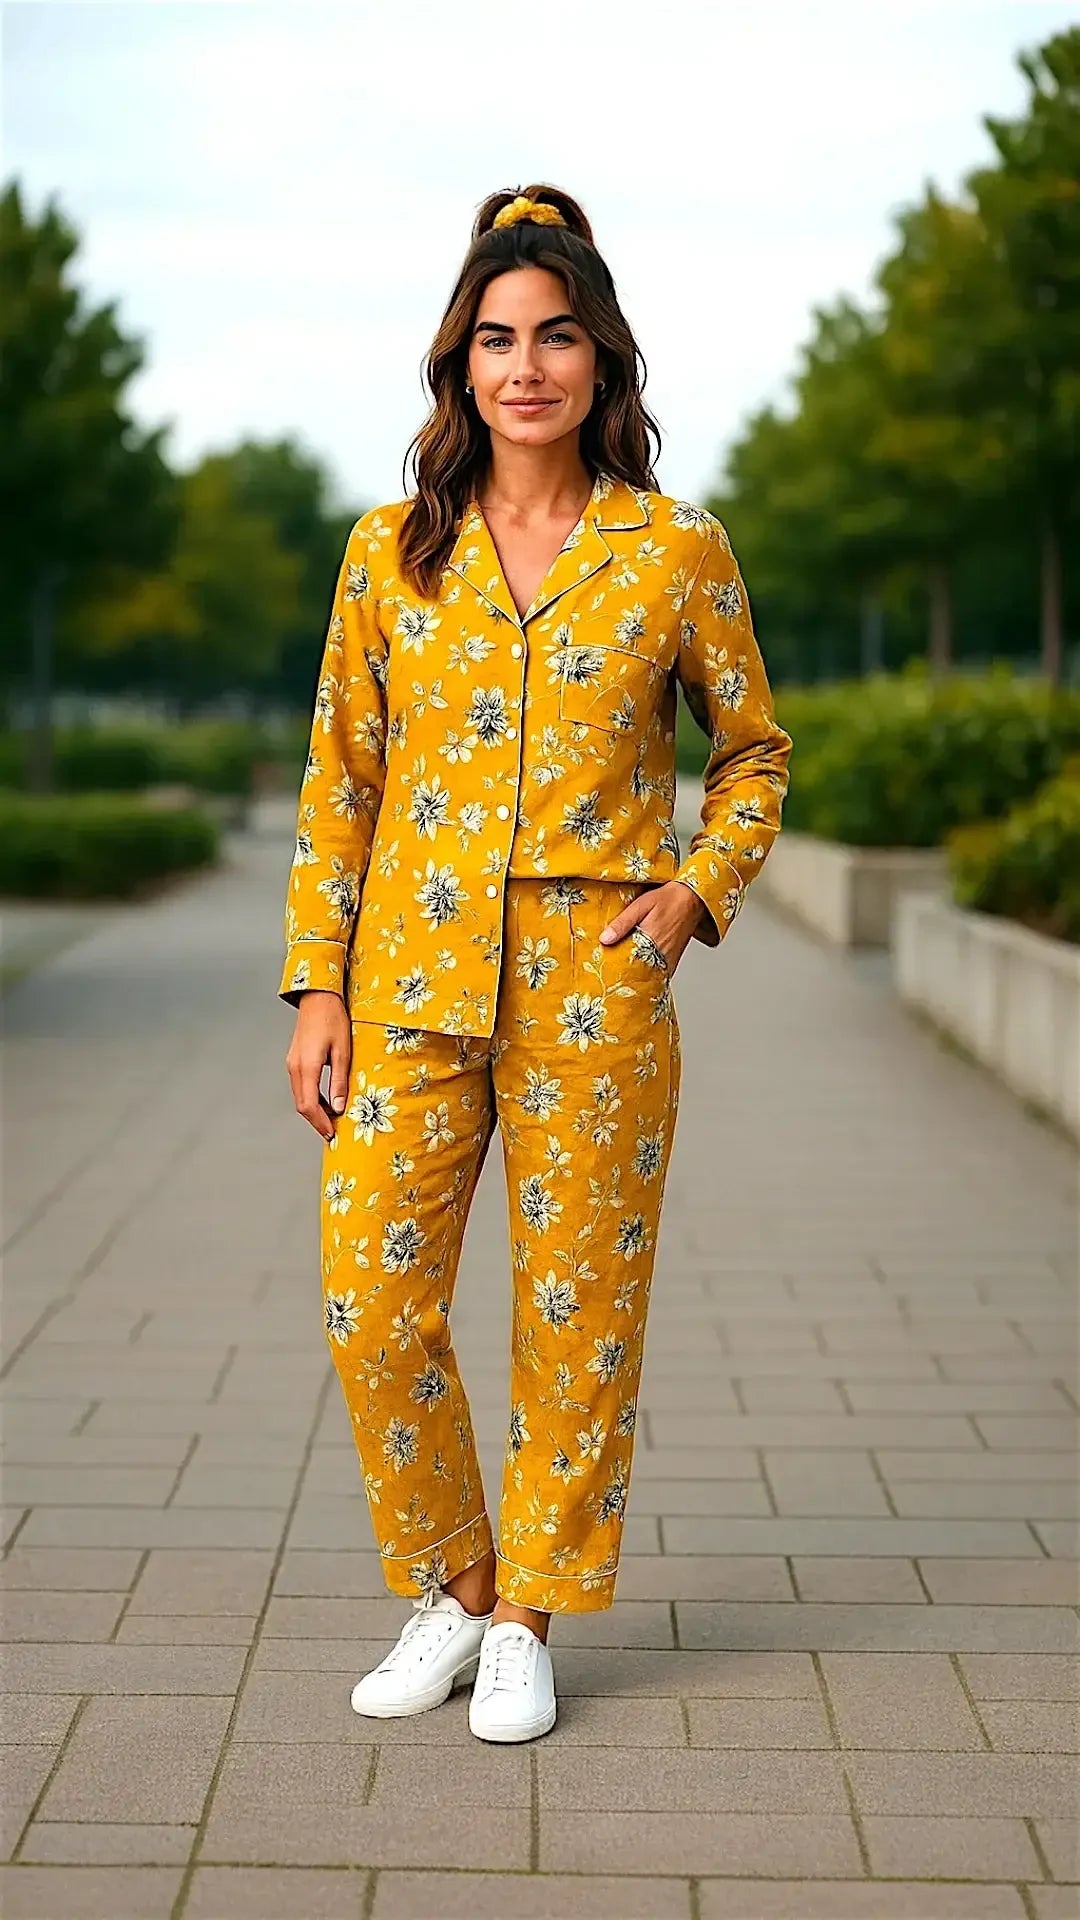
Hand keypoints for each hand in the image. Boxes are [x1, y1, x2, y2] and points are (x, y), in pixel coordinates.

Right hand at [285, 990, 351, 1141]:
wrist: (318, 997)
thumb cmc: (333, 1020)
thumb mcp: (342, 1052)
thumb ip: (339, 1081)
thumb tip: (339, 1107)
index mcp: (306, 1067)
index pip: (309, 1105)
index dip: (320, 1123)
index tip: (331, 1134)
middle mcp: (294, 1068)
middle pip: (301, 1104)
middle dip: (316, 1121)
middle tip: (332, 1132)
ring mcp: (292, 1063)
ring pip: (300, 1096)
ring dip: (314, 1110)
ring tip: (331, 1119)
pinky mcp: (294, 1060)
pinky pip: (300, 1086)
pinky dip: (311, 1098)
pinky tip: (325, 1100)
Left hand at [598, 881, 705, 973]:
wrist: (692, 898)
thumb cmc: (667, 899)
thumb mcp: (640, 905)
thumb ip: (623, 923)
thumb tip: (605, 939)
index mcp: (651, 942)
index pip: (628, 965)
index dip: (615, 969)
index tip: (605, 969)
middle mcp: (662, 954)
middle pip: (638, 973)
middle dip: (624, 973)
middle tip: (610, 972)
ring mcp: (669, 959)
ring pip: (649, 975)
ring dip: (636, 974)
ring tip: (622, 971)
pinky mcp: (673, 959)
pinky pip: (659, 973)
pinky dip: (648, 972)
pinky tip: (638, 969)